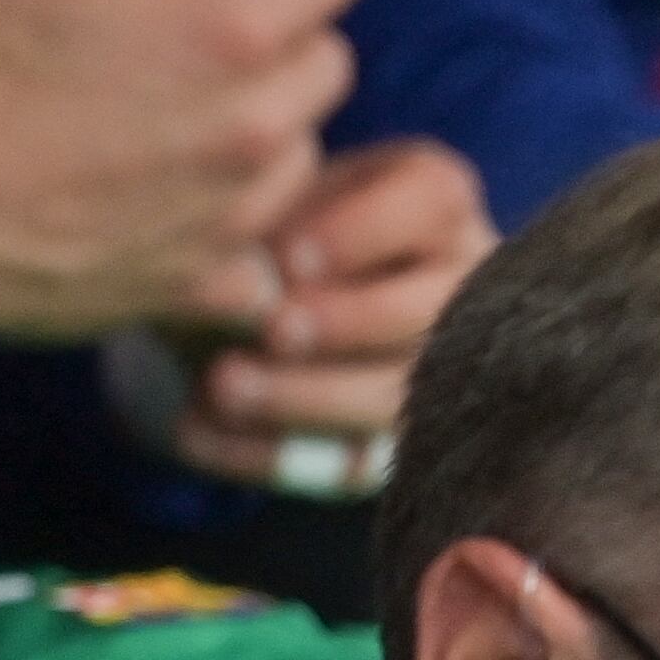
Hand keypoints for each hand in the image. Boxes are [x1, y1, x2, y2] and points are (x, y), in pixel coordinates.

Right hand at [0, 0, 364, 341]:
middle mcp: (260, 125)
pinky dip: (237, 219)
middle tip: (204, 28)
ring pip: (302, 149)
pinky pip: (270, 242)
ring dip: (260, 124)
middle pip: (326, 60)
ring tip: (173, 111)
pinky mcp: (216, 279)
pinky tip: (173, 197)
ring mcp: (244, 211)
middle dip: (279, 32)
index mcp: (231, 28)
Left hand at [175, 137, 490, 487]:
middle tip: (274, 330)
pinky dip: (268, 452)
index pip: (430, 201)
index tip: (287, 258)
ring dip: (311, 396)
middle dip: (351, 322)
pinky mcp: (393, 440)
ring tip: (224, 387)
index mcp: (434, 200)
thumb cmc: (265, 221)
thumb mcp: (267, 195)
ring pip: (401, 395)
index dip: (360, 233)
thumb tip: (253, 272)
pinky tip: (198, 431)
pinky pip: (351, 464)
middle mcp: (461, 282)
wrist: (245, 291)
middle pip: (434, 308)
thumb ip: (264, 212)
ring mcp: (441, 371)